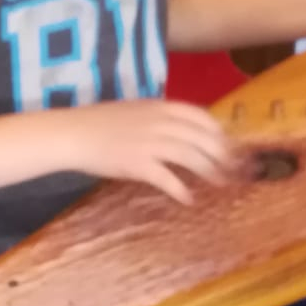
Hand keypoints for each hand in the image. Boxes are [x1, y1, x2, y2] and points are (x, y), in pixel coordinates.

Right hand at [63, 99, 237, 204]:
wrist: (73, 133)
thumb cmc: (101, 122)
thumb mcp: (135, 110)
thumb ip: (160, 117)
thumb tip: (182, 130)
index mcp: (160, 107)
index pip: (200, 116)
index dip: (218, 132)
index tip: (227, 145)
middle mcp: (159, 122)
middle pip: (201, 138)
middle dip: (221, 155)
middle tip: (232, 169)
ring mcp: (150, 143)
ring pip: (190, 157)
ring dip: (209, 171)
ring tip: (220, 183)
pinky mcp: (138, 164)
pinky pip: (167, 178)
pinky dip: (181, 190)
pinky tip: (189, 198)